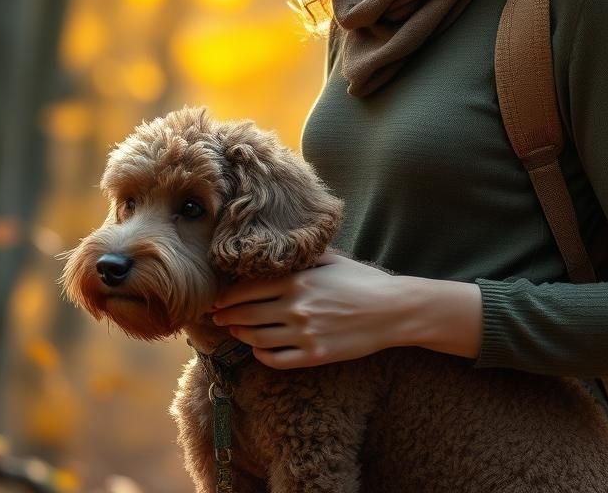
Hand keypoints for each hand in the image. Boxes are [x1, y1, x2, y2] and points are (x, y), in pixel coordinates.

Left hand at [211, 252, 402, 369]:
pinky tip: (259, 348)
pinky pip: (275, 359)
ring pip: (256, 337)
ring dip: (240, 335)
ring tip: (234, 331)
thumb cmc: (364, 281)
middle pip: (245, 314)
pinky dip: (261, 355)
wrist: (392, 310)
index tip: (216, 299)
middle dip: (226, 316)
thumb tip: (282, 248)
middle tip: (215, 318)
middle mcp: (296, 306)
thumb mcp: (333, 259)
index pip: (247, 289)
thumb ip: (305, 256)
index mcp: (298, 279)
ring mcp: (304, 333)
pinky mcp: (314, 355)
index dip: (226, 296)